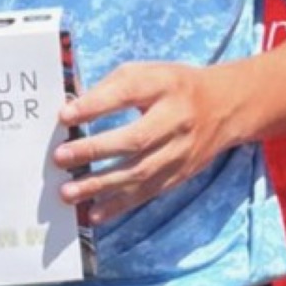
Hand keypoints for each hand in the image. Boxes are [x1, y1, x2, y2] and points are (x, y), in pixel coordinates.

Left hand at [52, 62, 236, 224]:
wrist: (224, 106)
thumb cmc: (173, 87)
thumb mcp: (148, 72)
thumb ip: (112, 87)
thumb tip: (72, 110)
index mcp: (165, 85)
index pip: (128, 92)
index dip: (96, 105)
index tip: (64, 116)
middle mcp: (176, 119)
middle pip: (136, 138)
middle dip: (95, 150)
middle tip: (61, 157)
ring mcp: (180, 150)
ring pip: (140, 172)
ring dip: (101, 185)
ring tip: (69, 192)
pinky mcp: (180, 174)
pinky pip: (148, 192)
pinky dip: (120, 206)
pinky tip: (95, 213)